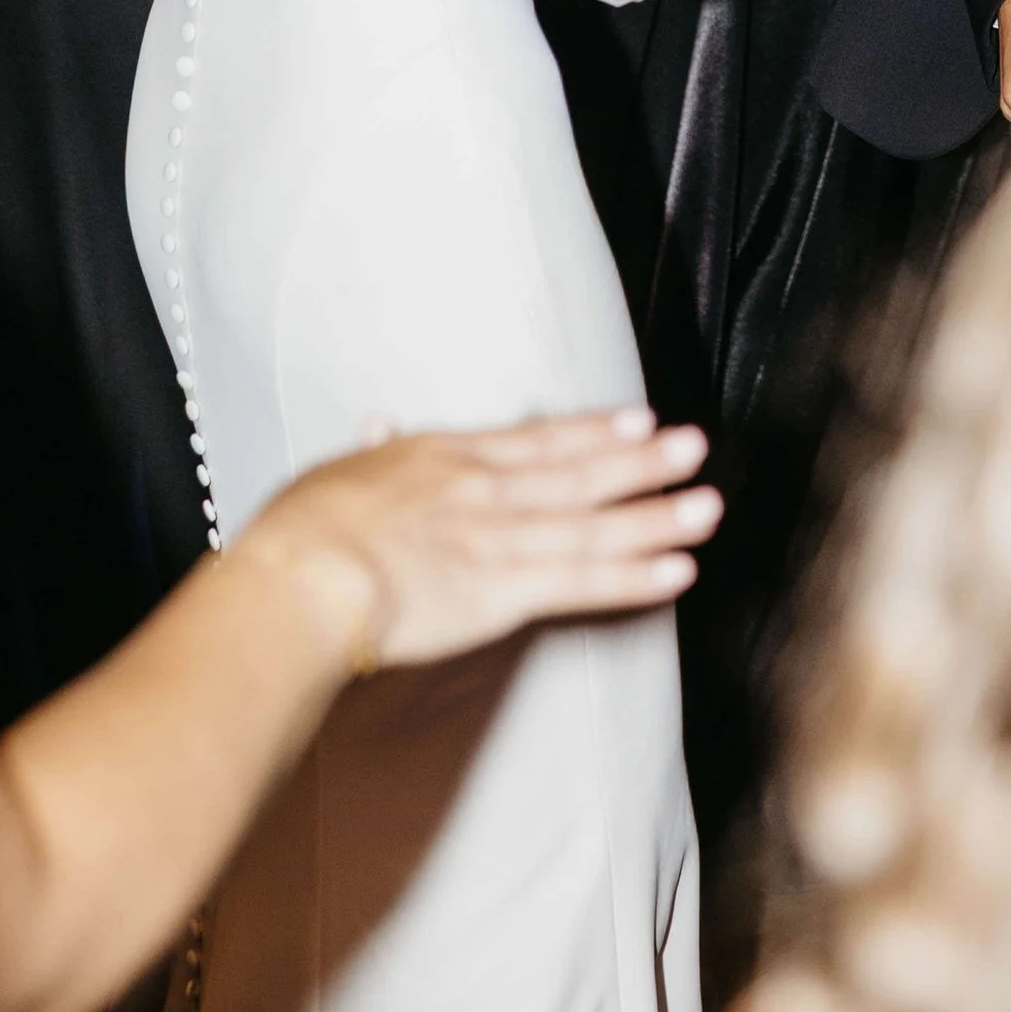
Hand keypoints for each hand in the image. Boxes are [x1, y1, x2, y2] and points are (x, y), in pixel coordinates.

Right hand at [234, 409, 721, 669]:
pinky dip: (633, 577)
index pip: (536, 440)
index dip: (592, 431)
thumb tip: (377, 424)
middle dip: (643, 463)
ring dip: (657, 517)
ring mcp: (502, 537)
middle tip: (695, 446)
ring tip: (707, 507)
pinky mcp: (505, 591)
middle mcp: (487, 488)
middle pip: (580, 473)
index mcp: (447, 456)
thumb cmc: (303, 533)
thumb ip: (372, 452)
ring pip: (594, 524)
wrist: (306, 577)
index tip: (638, 420)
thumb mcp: (338, 472)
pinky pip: (582, 583)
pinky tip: (676, 572)